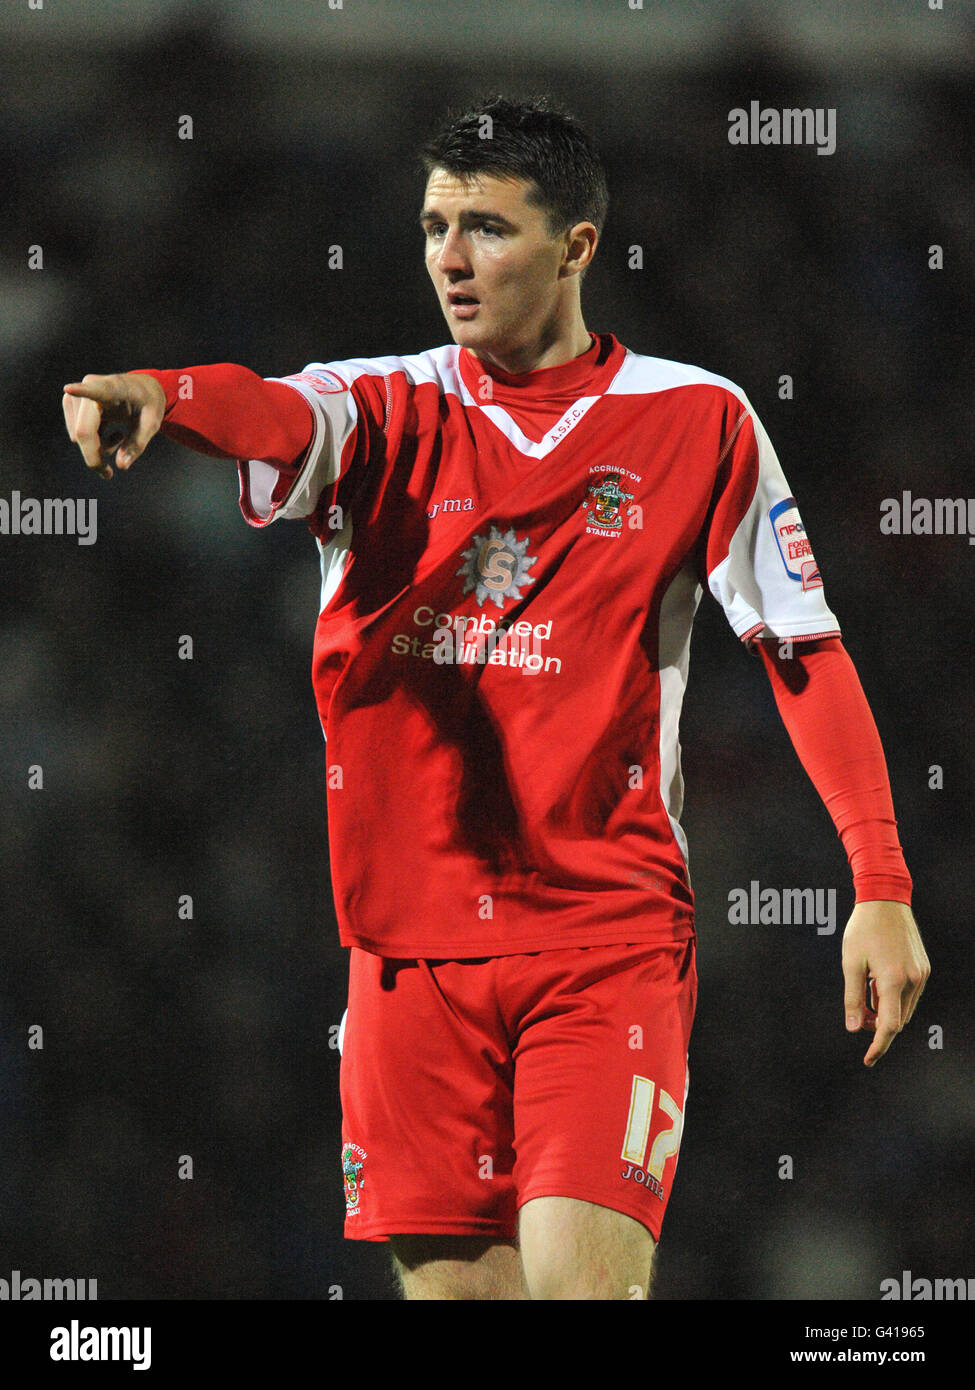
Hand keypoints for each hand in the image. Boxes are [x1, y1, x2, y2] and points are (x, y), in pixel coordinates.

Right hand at [62, 372, 166, 479]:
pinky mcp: (72, 403)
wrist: (141, 387)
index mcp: (114, 388)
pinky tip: (111, 434)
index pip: (96, 391)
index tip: (69, 388)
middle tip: (108, 474)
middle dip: (95, 456)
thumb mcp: (152, 422)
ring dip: (96, 447)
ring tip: (120, 437)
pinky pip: (77, 433)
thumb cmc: (148, 402)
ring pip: (78, 436)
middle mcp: (90, 386)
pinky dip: (93, 442)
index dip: (82, 391)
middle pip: (83, 431)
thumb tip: (121, 466)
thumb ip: (138, 443)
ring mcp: (77, 395)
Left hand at [842, 901, 929, 1066]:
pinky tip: (879, 979)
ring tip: (867, 988)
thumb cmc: (862, 930)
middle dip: (877, 1024)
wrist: (885, 900)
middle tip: (858, 1012)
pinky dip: (894, 996)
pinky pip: (909, 994)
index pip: (889, 1026)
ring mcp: (921, 974)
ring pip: (904, 1008)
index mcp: (892, 979)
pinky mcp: (923, 968)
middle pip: (897, 1019)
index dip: (879, 1045)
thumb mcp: (850, 963)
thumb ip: (852, 998)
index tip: (868, 1059)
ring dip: (886, 1009)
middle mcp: (912, 980)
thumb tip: (853, 1028)